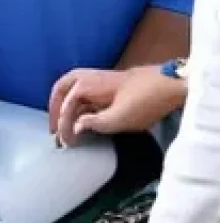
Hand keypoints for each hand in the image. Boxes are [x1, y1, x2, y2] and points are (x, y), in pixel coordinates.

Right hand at [48, 65, 183, 146]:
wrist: (169, 84)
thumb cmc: (144, 101)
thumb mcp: (119, 119)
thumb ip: (93, 123)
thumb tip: (75, 127)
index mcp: (85, 86)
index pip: (65, 107)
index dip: (63, 127)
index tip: (65, 144)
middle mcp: (87, 78)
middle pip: (61, 90)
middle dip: (54, 110)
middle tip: (53, 129)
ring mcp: (97, 79)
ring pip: (70, 88)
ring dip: (63, 104)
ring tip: (61, 121)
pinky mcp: (107, 83)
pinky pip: (82, 91)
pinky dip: (75, 102)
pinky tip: (80, 115)